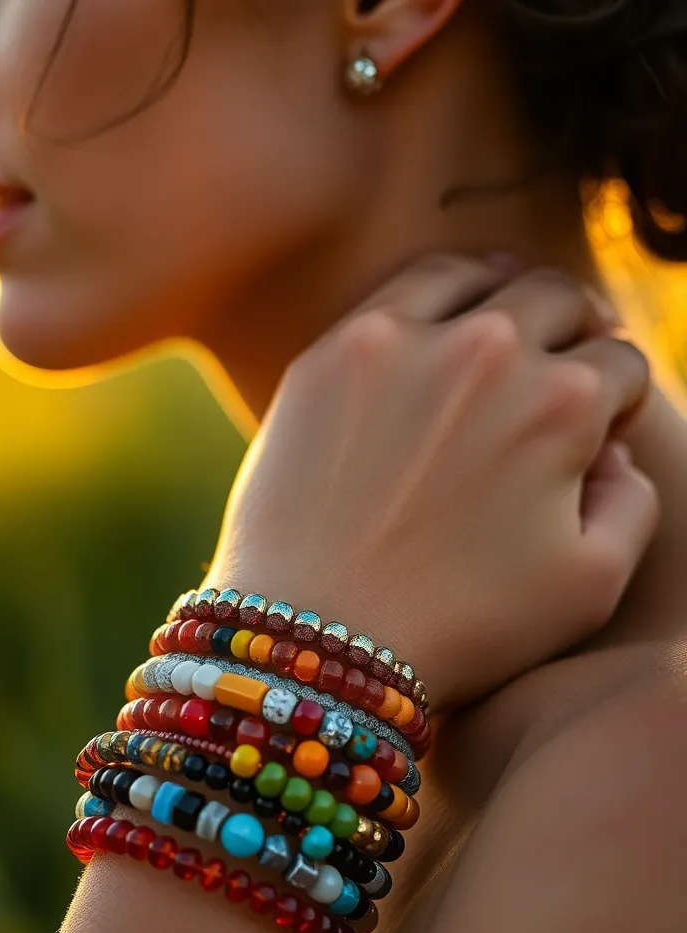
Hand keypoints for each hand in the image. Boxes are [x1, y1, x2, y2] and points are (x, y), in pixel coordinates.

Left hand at [206, 254, 659, 708]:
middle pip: (557, 299)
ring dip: (505, 293)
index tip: (602, 421)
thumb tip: (611, 449)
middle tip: (567, 357)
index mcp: (561, 404)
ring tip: (505, 319)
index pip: (619, 363)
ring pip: (475, 278)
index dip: (621, 395)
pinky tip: (433, 325)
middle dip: (577, 327)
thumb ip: (632, 501)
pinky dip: (431, 299)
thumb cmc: (457, 628)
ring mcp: (399, 341)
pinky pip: (396, 292)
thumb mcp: (589, 585)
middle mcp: (485, 351)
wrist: (315, 639)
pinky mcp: (330, 353)